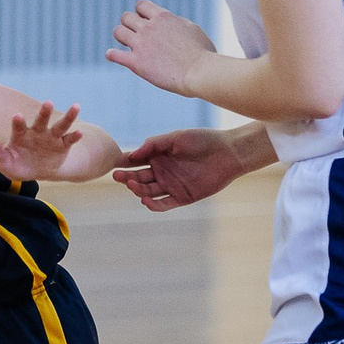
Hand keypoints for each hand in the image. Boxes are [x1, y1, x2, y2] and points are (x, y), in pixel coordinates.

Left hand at [0, 102, 82, 182]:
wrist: (36, 171)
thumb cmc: (17, 164)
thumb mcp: (4, 162)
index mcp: (21, 135)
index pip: (19, 126)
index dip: (18, 122)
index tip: (17, 116)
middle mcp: (37, 132)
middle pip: (41, 120)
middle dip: (44, 112)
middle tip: (48, 102)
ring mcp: (51, 138)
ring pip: (60, 125)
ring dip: (68, 117)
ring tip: (76, 106)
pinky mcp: (62, 145)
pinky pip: (69, 139)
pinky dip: (75, 136)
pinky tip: (80, 132)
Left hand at [107, 0, 217, 96]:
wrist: (199, 72)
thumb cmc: (202, 53)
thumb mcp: (192, 29)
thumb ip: (176, 24)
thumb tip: (170, 22)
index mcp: (163, 17)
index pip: (141, 5)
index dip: (141, 12)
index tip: (146, 21)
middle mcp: (149, 28)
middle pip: (126, 17)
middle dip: (129, 24)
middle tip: (136, 34)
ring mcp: (141, 45)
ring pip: (118, 32)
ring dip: (121, 36)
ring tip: (129, 44)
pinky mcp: (136, 62)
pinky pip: (114, 55)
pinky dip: (112, 54)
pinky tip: (113, 55)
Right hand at [110, 128, 250, 210]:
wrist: (229, 152)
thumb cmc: (203, 140)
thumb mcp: (175, 137)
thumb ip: (153, 145)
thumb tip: (132, 155)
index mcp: (158, 157)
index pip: (135, 163)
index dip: (124, 165)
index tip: (114, 165)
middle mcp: (162, 172)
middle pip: (138, 178)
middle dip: (127, 178)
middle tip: (118, 176)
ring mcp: (171, 186)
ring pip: (148, 191)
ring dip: (138, 190)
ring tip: (133, 186)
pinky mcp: (182, 197)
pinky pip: (164, 204)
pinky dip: (154, 205)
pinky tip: (146, 201)